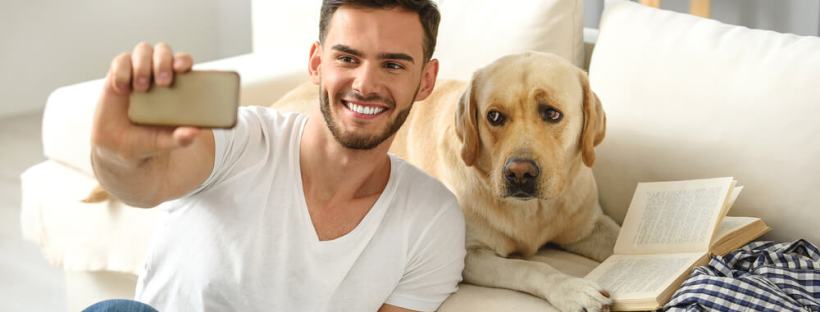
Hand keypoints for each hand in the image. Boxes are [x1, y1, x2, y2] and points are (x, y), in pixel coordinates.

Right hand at [92, 42, 200, 161]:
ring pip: (143, 50)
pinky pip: (121, 61)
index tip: (181, 69)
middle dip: (163, 61)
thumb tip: (194, 134)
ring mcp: (138, 71)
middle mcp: (158, 72)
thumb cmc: (148, 137)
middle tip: (163, 82)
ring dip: (143, 65)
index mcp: (177, 84)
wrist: (119, 144)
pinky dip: (122, 71)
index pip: (183, 62)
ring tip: (141, 88)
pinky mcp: (118, 74)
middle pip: (163, 50)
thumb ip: (179, 138)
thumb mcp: (164, 141)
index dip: (183, 60)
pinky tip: (122, 89)